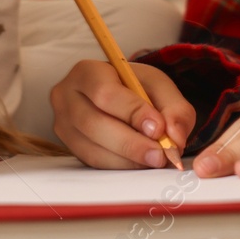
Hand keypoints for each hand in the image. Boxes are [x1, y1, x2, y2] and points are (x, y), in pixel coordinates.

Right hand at [51, 60, 194, 169]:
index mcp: (87, 72)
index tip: (158, 128)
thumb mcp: (158, 86)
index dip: (132, 112)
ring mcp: (63, 124)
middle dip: (131, 143)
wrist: (116, 95)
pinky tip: (139, 164)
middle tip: (159, 155)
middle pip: (93, 124)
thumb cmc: (133, 87)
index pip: (104, 93)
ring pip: (92, 148)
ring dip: (128, 159)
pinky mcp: (69, 146)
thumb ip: (174, 108)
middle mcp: (67, 97)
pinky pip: (93, 162)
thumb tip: (175, 137)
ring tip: (154, 160)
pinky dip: (120, 166)